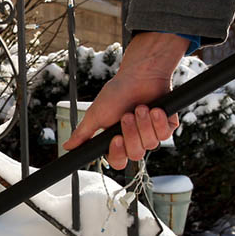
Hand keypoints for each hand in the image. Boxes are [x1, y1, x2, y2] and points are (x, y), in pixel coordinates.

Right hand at [61, 32, 187, 168]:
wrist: (140, 75)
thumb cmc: (117, 92)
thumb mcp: (96, 114)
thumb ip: (83, 133)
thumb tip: (67, 146)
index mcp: (118, 140)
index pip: (118, 160)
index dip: (118, 153)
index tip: (116, 139)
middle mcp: (135, 139)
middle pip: (135, 154)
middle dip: (131, 134)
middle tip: (126, 116)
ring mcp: (152, 133)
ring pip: (150, 144)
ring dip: (144, 124)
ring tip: (140, 107)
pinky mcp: (166, 126)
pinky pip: (164, 134)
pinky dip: (158, 121)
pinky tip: (154, 109)